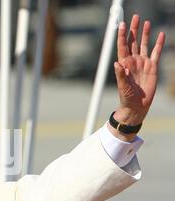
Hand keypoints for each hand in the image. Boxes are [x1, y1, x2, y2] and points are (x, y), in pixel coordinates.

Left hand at [113, 15, 164, 129]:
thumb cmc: (126, 97)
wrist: (137, 105)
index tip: (122, 24)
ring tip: (146, 22)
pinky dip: (159, 44)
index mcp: (124, 64)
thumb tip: (117, 64)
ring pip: (143, 44)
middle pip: (133, 42)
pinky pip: (156, 52)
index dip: (123, 35)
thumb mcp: (122, 86)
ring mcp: (142, 63)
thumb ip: (120, 75)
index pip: (123, 46)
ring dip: (145, 34)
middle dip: (134, 29)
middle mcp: (133, 61)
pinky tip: (161, 35)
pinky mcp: (152, 67)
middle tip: (135, 17)